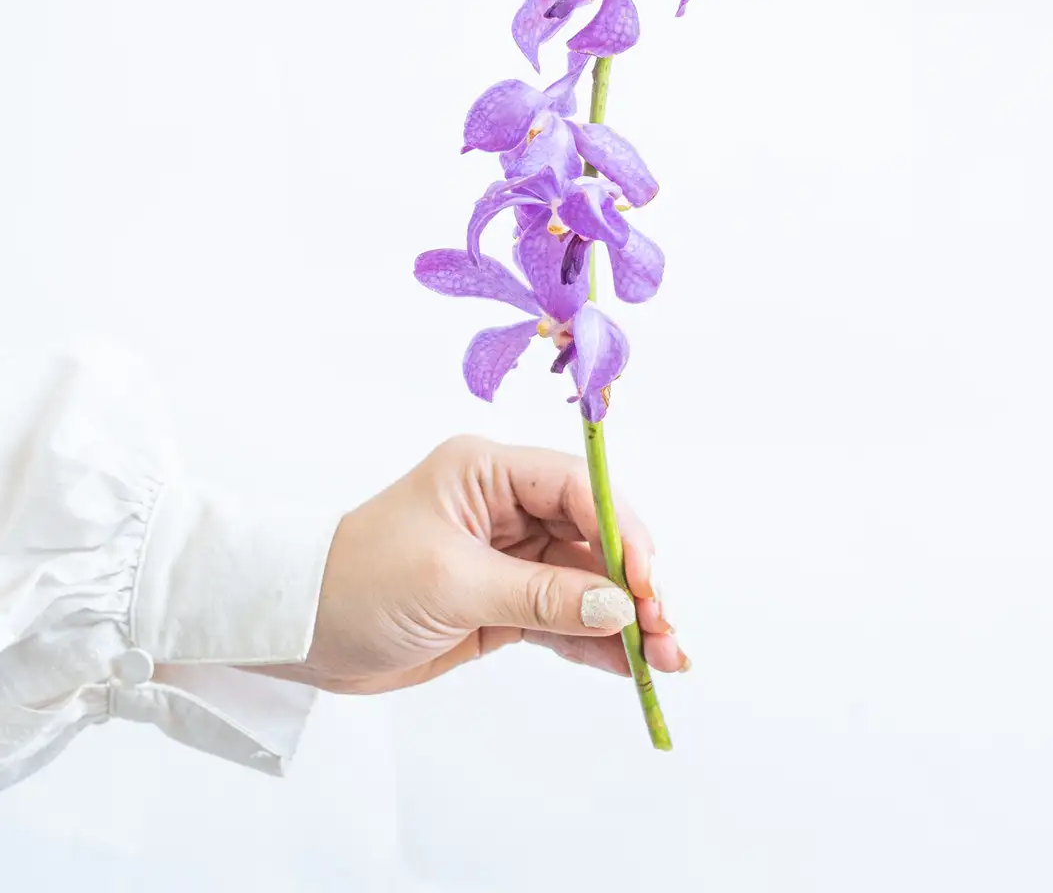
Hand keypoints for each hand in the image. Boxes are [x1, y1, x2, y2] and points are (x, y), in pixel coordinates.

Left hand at [272, 435, 687, 693]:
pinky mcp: (502, 602)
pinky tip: (630, 668)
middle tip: (667, 631)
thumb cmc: (358, 583)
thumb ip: (540, 595)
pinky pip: (563, 617)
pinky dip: (595, 642)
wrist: (299, 631)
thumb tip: (618, 607)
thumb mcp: (452, 585)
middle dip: (633, 582)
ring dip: (625, 619)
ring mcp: (507, 556)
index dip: (619, 530)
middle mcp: (505, 506)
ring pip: (585, 581)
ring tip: (667, 661)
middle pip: (591, 535)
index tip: (646, 581)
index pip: (575, 488)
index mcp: (487, 472)